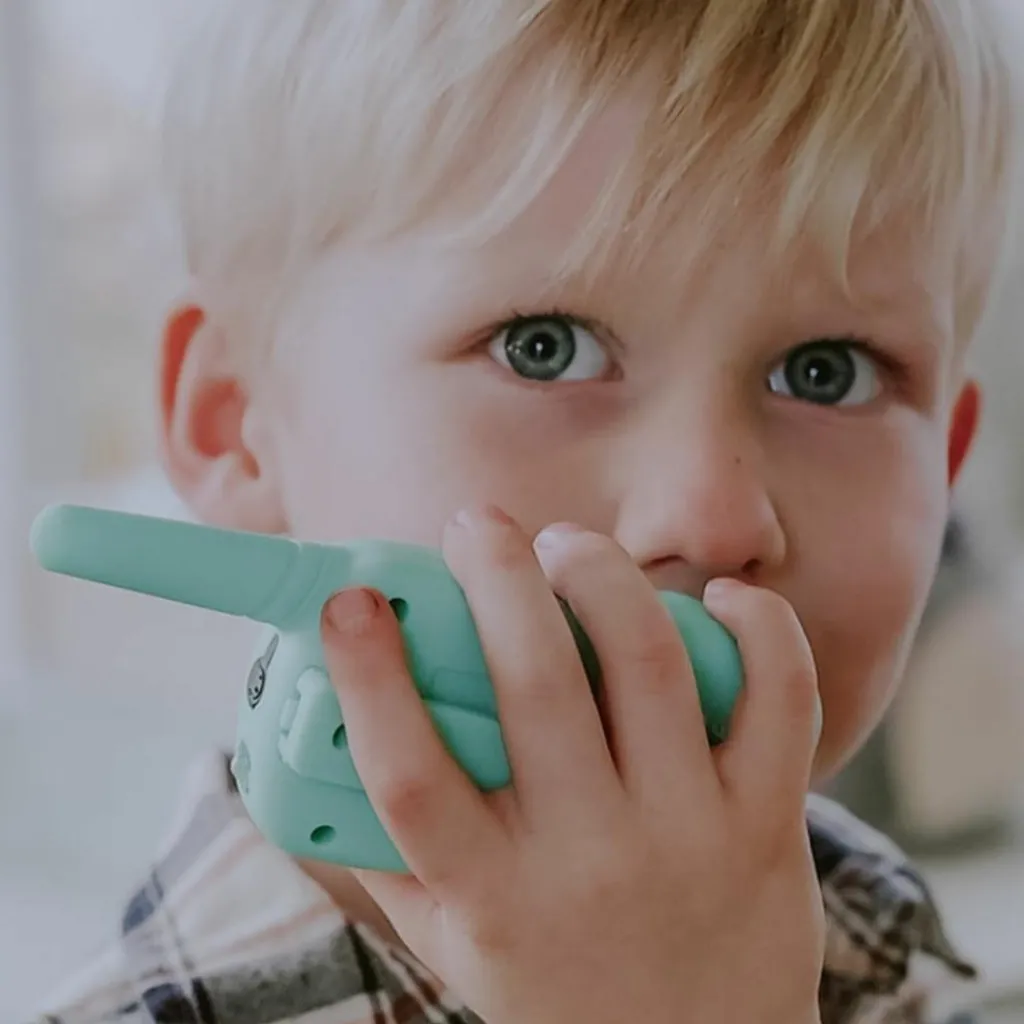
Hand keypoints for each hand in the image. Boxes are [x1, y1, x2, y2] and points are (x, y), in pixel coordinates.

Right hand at [319, 505, 824, 1023]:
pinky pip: (778, 696)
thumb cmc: (555, 991)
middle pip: (535, 691)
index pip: (411, 779)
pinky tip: (713, 600)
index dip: (370, 679)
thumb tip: (326, 748)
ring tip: (566, 547)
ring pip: (649, 666)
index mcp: (492, 894)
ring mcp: (688, 834)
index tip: (350, 601)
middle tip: (474, 526)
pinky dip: (756, 625)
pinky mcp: (769, 820)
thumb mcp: (454, 944)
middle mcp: (589, 859)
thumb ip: (392, 856)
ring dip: (601, 578)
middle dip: (497, 580)